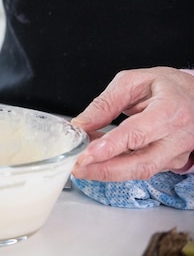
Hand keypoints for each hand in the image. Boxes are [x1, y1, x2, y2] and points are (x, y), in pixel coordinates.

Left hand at [71, 67, 193, 180]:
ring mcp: (176, 153)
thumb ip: (106, 103)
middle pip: (141, 164)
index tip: (87, 155)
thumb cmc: (166, 86)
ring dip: (107, 172)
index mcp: (170, 110)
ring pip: (141, 171)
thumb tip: (81, 124)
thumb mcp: (133, 82)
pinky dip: (116, 167)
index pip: (138, 134)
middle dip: (105, 170)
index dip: (110, 147)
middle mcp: (177, 137)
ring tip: (81, 166)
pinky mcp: (171, 163)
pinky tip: (98, 160)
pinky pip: (141, 169)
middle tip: (77, 168)